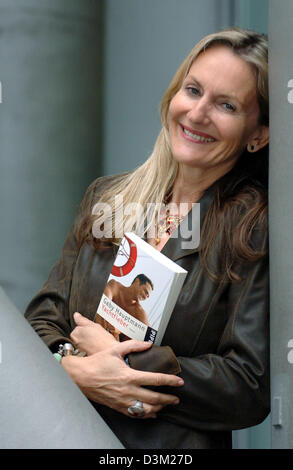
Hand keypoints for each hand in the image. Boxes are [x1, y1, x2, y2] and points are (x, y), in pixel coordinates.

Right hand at [62, 339, 183, 418]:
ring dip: (159, 408)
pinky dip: (145, 415)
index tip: (179, 382)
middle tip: (177, 399)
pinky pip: (135, 414)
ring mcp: (123, 401)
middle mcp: (128, 391)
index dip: (170, 381)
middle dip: (168, 399)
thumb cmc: (97, 362)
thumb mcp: (115, 350)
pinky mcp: (117, 407)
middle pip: (154, 398)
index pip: (155, 379)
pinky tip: (151, 413)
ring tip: (166, 406)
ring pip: (146, 409)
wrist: (81, 377)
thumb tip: (148, 344)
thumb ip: (133, 345)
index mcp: (129, 376)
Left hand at [70, 312, 116, 354]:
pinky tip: (98, 345)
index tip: (92, 328)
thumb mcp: (93, 325)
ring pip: (84, 341)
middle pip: (80, 334)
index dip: (86, 326)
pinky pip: (87, 348)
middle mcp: (75, 342)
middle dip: (86, 333)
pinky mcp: (85, 355)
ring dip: (89, 340)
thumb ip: (82, 320)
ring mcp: (80, 350)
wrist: (109, 352)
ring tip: (98, 339)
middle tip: (95, 333)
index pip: (77, 327)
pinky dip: (91, 346)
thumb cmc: (103, 340)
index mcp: (75, 333)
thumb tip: (76, 315)